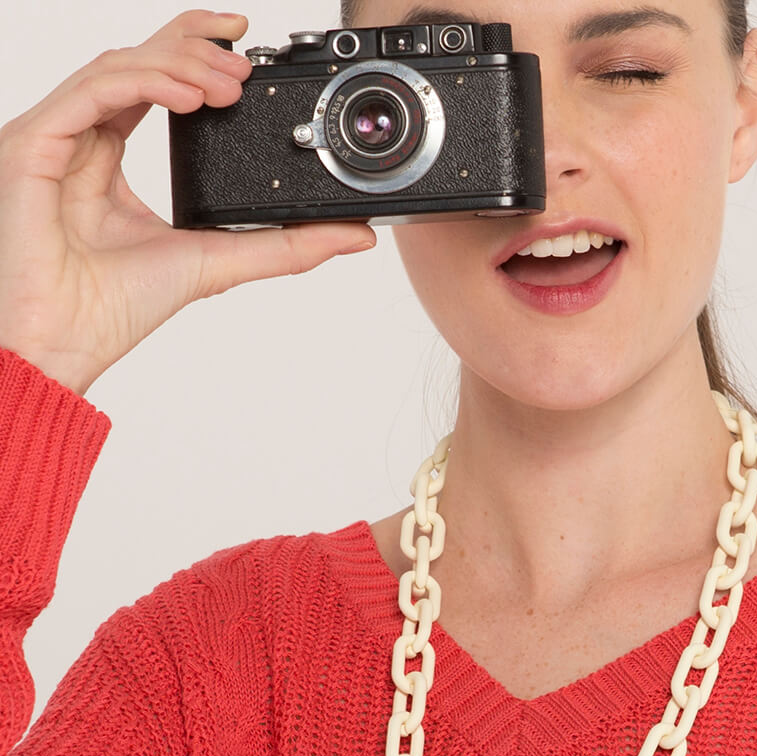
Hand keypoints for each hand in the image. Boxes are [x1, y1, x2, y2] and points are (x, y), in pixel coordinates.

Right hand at [0, 11, 376, 396]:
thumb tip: (355, 235)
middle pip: (138, 60)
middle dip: (195, 48)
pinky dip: (146, 82)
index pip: (155, 83)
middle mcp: (84, 138)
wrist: (66, 342)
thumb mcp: (220, 261)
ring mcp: (57, 135)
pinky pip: (95, 89)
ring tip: (228, 83)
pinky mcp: (36, 140)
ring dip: (180, 63)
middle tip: (246, 65)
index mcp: (113, 158)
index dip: (197, 55)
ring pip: (121, 66)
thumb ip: (286, 245)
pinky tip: (190, 95)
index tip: (248, 54)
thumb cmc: (116, 309)